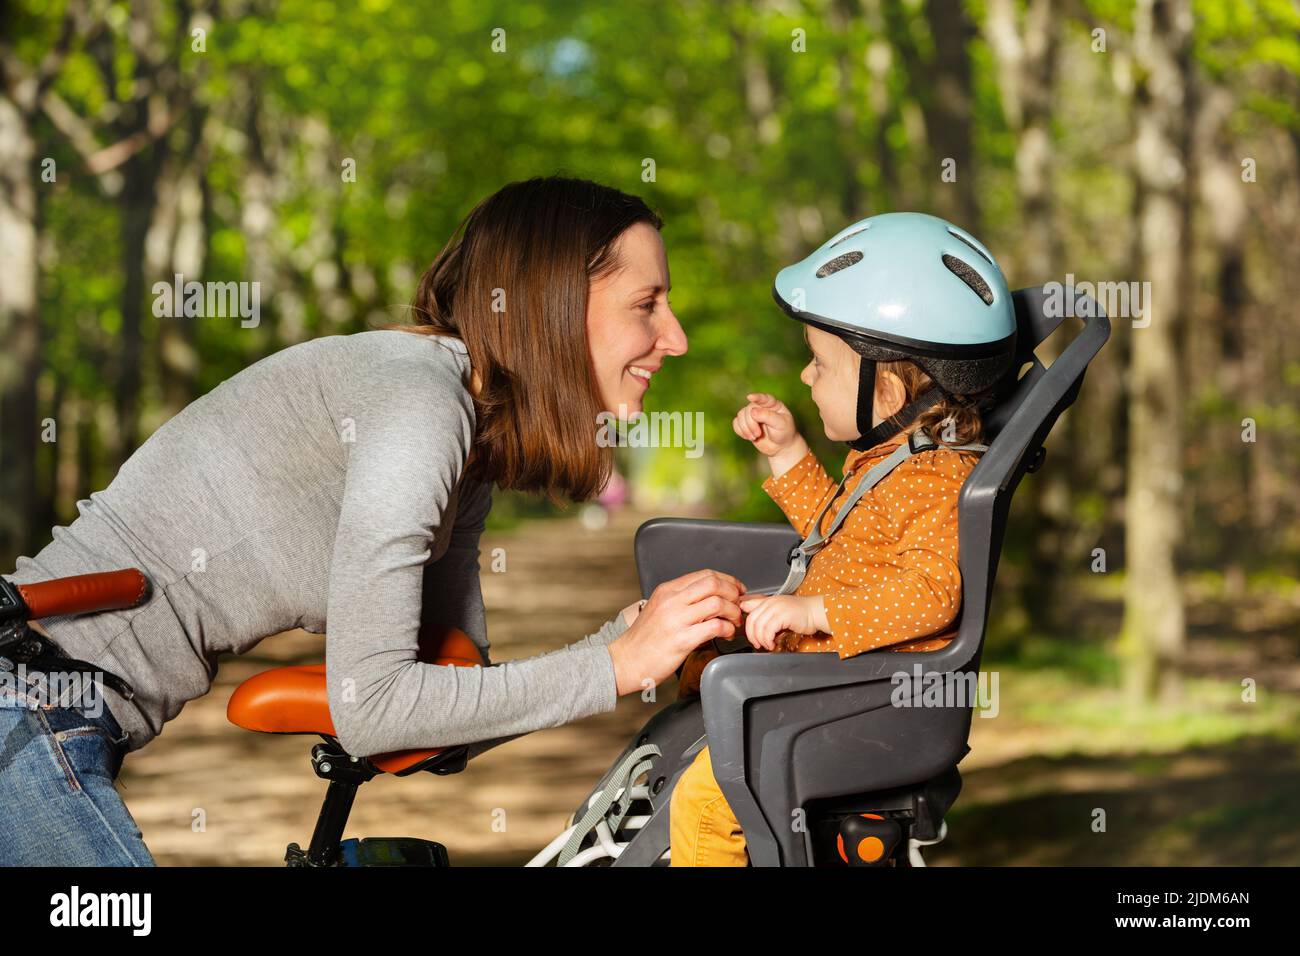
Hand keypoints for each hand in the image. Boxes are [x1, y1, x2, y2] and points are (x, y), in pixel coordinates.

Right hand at [607, 570, 745, 696]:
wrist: (625, 661)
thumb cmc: (643, 640)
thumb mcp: (658, 609)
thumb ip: (680, 600)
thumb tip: (708, 598)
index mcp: (667, 591)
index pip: (704, 575)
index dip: (727, 580)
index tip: (736, 589)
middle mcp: (672, 601)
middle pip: (713, 584)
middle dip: (733, 593)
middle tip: (739, 605)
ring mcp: (676, 620)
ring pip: (717, 602)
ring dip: (733, 612)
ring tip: (734, 622)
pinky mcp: (682, 640)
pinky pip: (715, 626)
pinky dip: (727, 628)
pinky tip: (726, 634)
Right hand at [733, 393, 808, 475]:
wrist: (780, 446)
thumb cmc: (784, 433)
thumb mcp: (780, 424)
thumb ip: (767, 416)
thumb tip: (752, 411)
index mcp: (772, 404)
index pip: (764, 398)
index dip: (757, 397)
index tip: (750, 397)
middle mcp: (761, 407)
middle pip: (748, 410)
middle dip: (751, 424)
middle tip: (758, 434)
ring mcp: (752, 414)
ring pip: (740, 415)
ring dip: (745, 428)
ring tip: (754, 437)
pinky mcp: (745, 423)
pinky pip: (736, 423)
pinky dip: (740, 430)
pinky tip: (748, 437)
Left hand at [737, 594, 827, 650]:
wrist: (816, 612)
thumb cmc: (800, 615)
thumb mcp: (779, 614)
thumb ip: (767, 617)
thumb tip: (754, 628)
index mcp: (767, 601)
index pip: (746, 608)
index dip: (744, 622)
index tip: (748, 633)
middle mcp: (770, 602)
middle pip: (751, 620)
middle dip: (751, 635)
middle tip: (757, 644)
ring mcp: (776, 607)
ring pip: (758, 626)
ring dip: (761, 640)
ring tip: (767, 645)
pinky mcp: (783, 615)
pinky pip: (768, 630)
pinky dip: (768, 640)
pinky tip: (773, 644)